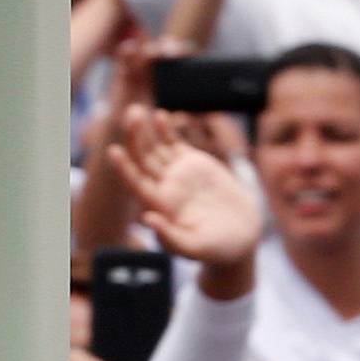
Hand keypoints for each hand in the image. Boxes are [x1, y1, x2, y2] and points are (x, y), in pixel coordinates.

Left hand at [108, 105, 263, 270]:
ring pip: (154, 146)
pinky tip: (160, 116)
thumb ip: (172, 238)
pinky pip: (173, 141)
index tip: (114, 151)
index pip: (137, 184)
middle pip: (142, 158)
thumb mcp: (197, 248)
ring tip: (136, 111)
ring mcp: (177, 172)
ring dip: (144, 128)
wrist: (244, 235)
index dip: (125, 168)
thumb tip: (146, 219)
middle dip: (134, 138)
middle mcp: (163, 186)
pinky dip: (165, 129)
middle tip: (132, 116)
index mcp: (160, 206)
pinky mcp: (192, 162)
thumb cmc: (219, 249)